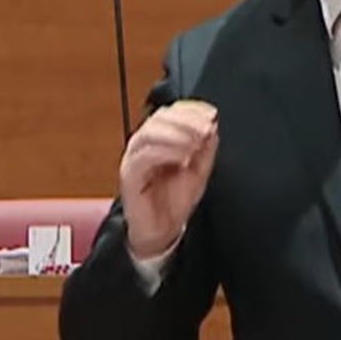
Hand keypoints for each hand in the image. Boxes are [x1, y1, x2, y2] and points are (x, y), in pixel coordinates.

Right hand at [119, 100, 218, 258]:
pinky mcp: (129, 175)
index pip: (171, 113)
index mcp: (160, 139)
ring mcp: (134, 159)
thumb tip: (211, 124)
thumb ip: (205, 146)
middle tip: (206, 127)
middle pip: (159, 118)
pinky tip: (184, 157)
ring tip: (197, 141)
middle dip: (186, 119)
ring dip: (177, 133)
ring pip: (148, 133)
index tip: (212, 114)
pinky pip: (143, 157)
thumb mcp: (200, 168)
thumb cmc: (176, 199)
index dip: (191, 109)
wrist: (164, 230)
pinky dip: (165, 152)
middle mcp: (144, 145)